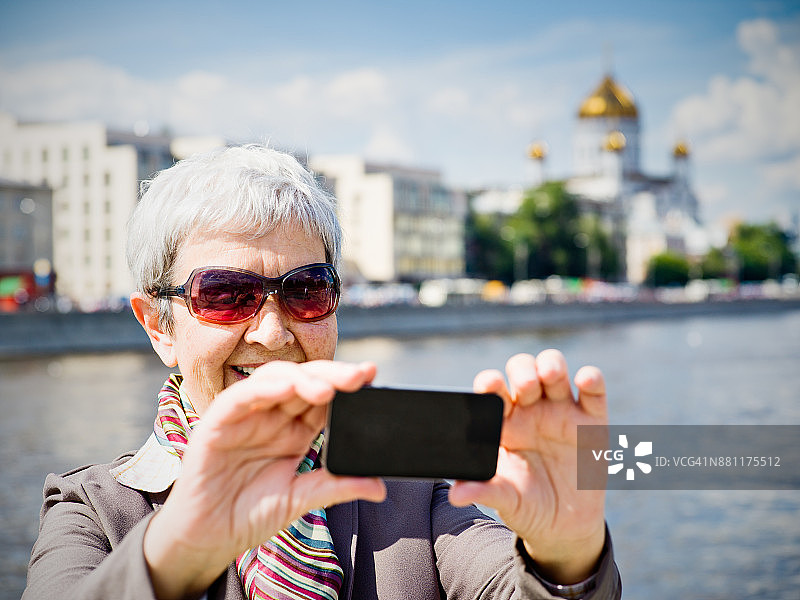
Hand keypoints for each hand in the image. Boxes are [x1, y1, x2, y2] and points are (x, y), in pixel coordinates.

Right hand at [143, 360, 386, 599]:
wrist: (206, 539)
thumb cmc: (249, 514)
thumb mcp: (300, 500)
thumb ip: (336, 487)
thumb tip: (380, 488)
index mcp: (295, 429)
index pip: (325, 398)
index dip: (347, 386)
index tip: (371, 377)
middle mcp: (273, 416)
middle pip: (305, 381)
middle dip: (333, 375)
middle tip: (359, 375)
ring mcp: (246, 416)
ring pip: (276, 379)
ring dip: (302, 378)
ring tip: (327, 389)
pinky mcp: (217, 423)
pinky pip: (240, 397)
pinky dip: (263, 388)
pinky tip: (286, 388)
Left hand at [449, 350, 606, 584]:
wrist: (564, 527)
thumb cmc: (525, 504)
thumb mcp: (504, 499)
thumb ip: (482, 490)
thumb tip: (455, 495)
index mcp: (503, 421)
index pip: (493, 390)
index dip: (490, 382)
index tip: (490, 386)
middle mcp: (530, 408)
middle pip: (523, 370)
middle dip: (522, 371)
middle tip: (525, 387)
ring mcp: (561, 411)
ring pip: (554, 370)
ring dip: (551, 364)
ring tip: (550, 375)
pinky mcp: (592, 421)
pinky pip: (593, 392)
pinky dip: (592, 379)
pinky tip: (585, 379)